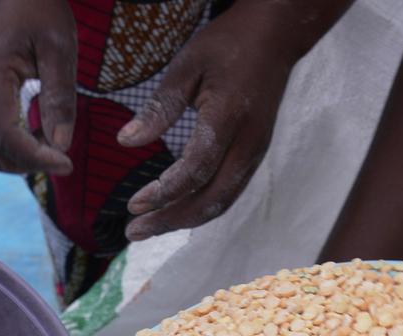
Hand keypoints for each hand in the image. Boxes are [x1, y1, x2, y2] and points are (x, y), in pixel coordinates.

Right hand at [0, 0, 77, 175]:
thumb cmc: (41, 11)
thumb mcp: (59, 47)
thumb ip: (60, 96)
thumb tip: (61, 145)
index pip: (5, 135)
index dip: (35, 157)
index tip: (67, 163)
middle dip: (28, 163)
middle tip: (63, 155)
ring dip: (21, 159)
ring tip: (53, 142)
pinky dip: (16, 147)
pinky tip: (41, 135)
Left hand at [118, 5, 320, 241]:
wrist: (277, 37)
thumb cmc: (228, 45)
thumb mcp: (187, 65)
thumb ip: (160, 106)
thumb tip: (126, 141)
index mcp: (229, 117)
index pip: (196, 168)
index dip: (164, 192)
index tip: (132, 204)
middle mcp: (248, 143)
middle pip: (211, 198)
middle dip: (170, 220)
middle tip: (133, 231)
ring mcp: (256, 151)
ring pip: (222, 201)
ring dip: (184, 220)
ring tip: (149, 228)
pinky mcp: (256, 154)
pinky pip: (229, 192)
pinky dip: (202, 208)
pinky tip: (176, 212)